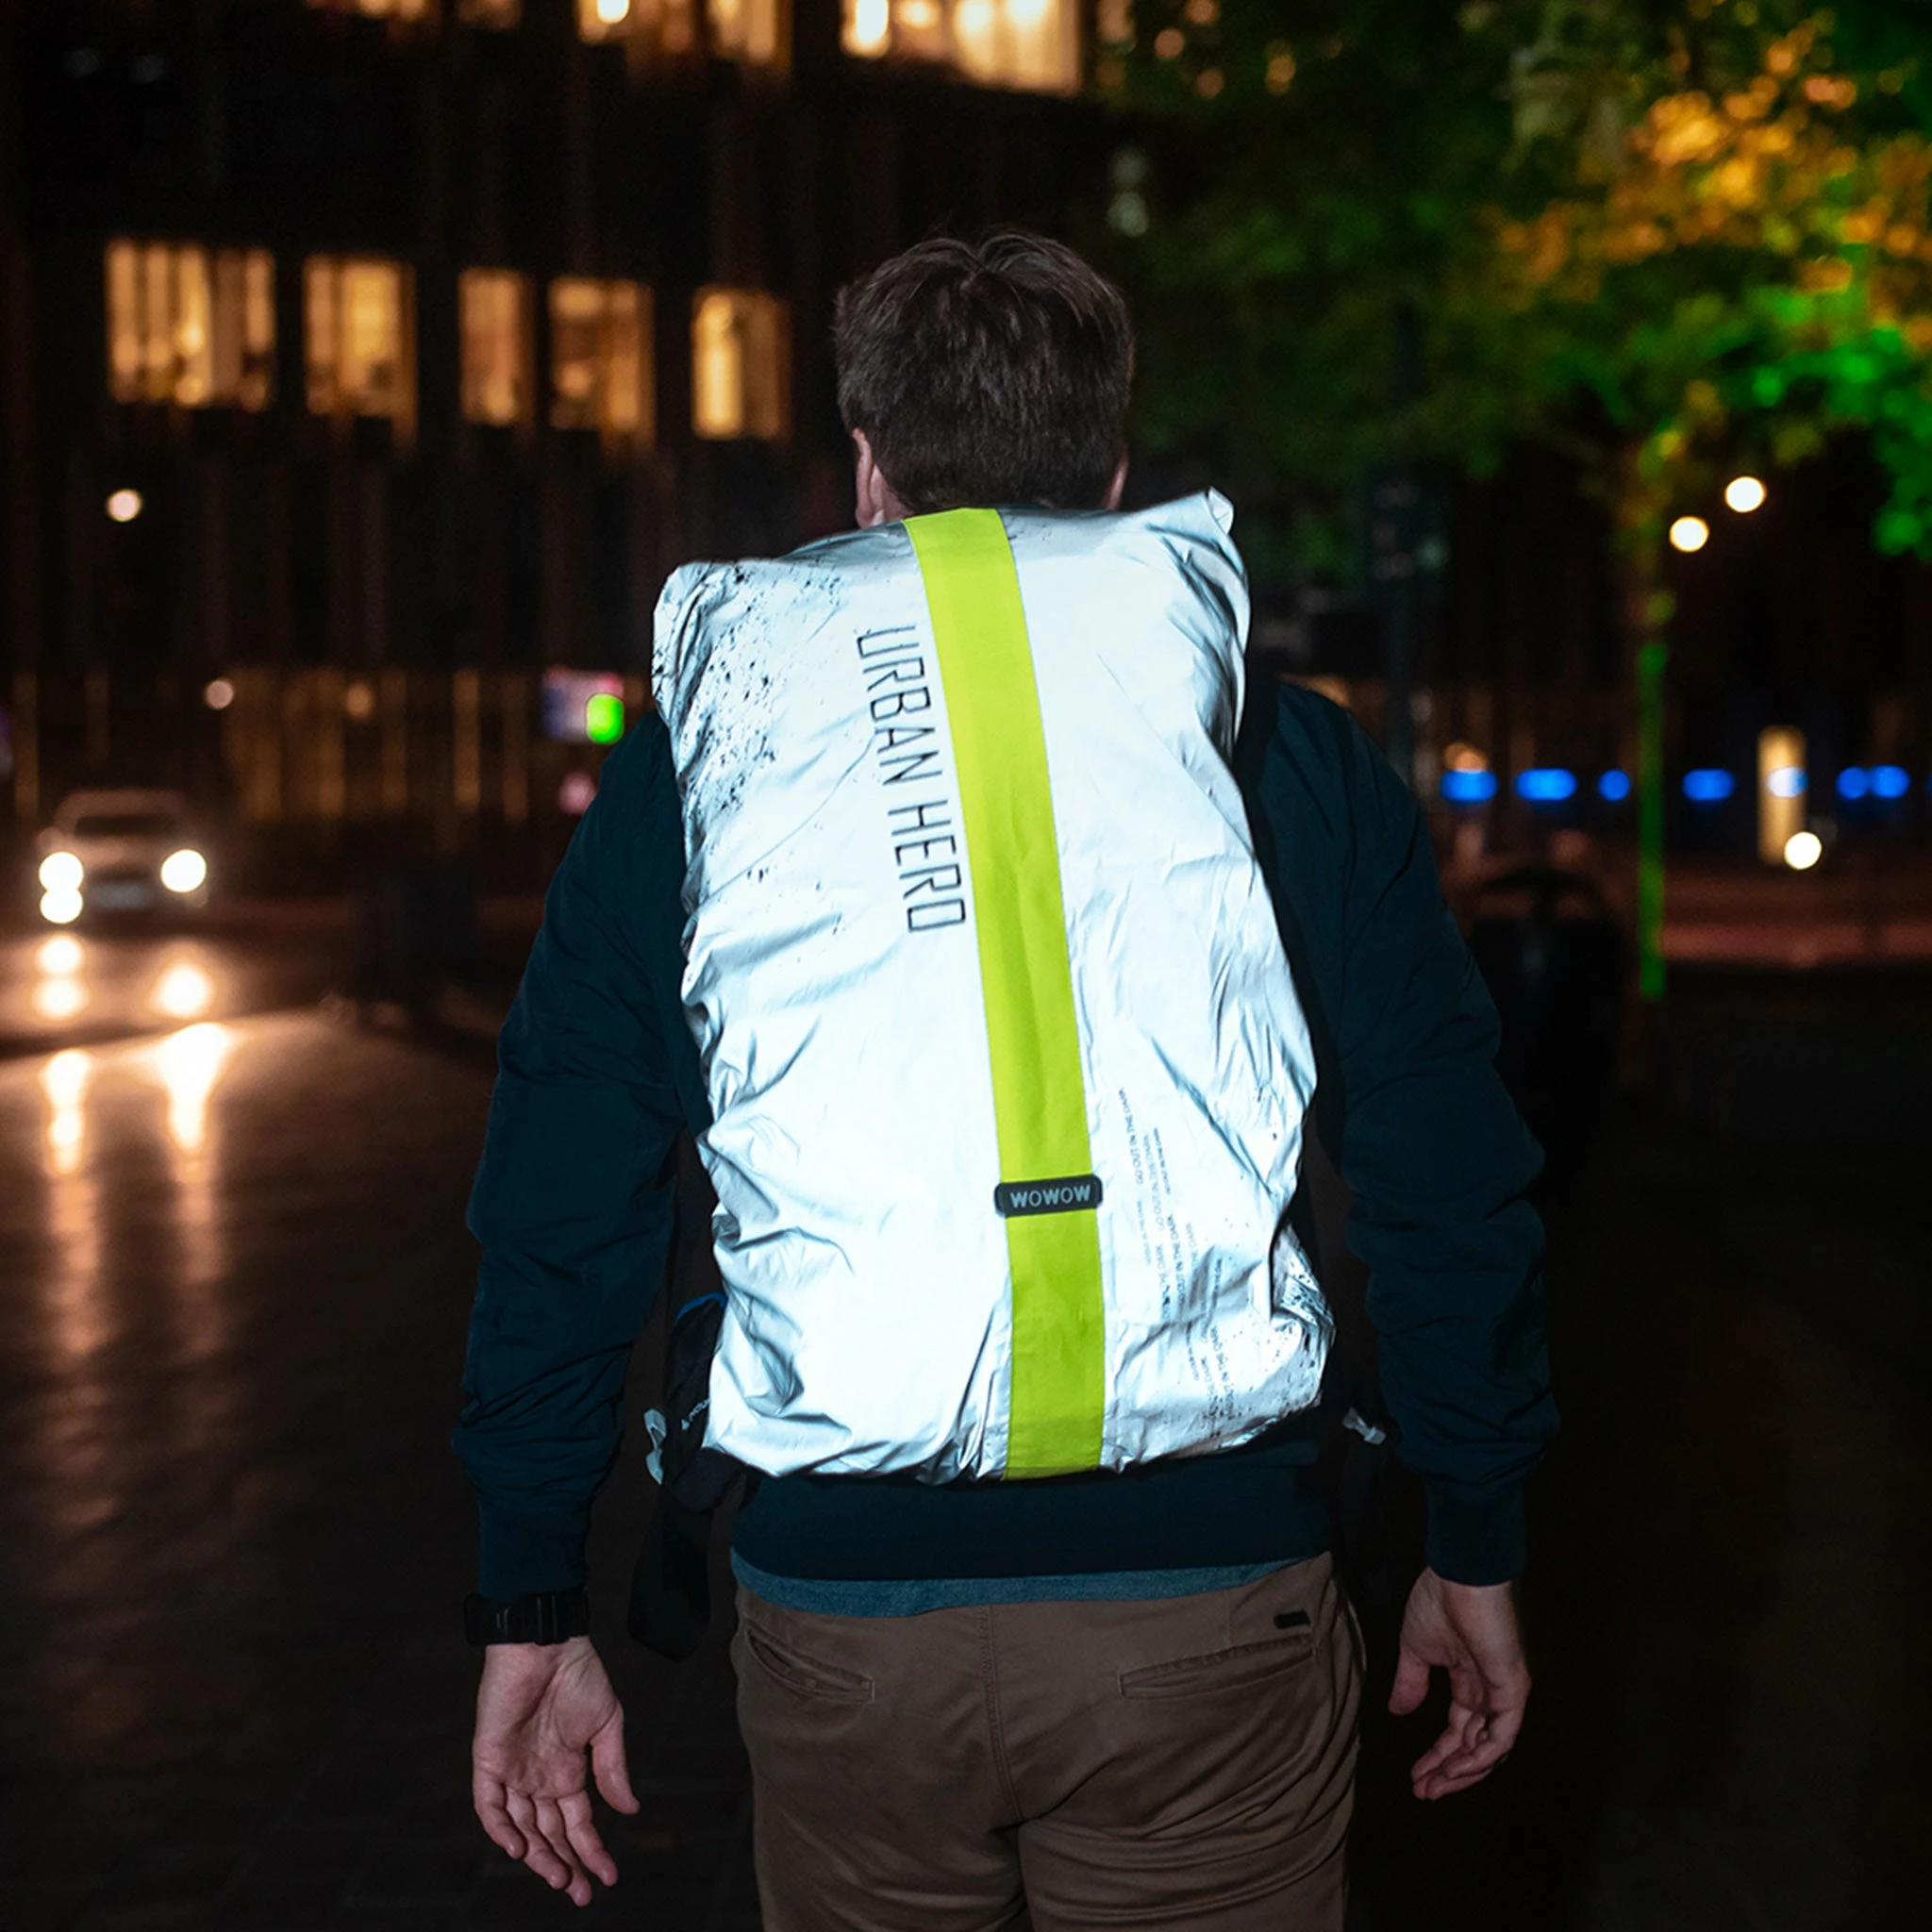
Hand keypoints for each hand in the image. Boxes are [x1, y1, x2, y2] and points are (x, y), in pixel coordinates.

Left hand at [472, 1636, 639, 1906]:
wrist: (546, 1642)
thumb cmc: (580, 1675)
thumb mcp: (607, 1723)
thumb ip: (613, 1769)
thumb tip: (630, 1810)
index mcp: (568, 1771)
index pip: (578, 1823)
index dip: (592, 1851)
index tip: (610, 1876)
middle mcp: (539, 1778)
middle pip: (550, 1835)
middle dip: (566, 1866)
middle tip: (582, 1895)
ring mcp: (513, 1771)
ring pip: (522, 1828)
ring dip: (538, 1856)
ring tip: (558, 1878)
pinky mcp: (488, 1760)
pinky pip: (489, 1804)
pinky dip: (501, 1829)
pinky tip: (520, 1848)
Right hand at [1388, 1568, 1529, 1800]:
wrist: (1460, 1575)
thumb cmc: (1437, 1603)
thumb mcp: (1415, 1649)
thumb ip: (1410, 1683)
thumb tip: (1398, 1713)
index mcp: (1468, 1679)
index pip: (1457, 1729)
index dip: (1437, 1755)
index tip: (1414, 1776)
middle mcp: (1489, 1691)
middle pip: (1473, 1745)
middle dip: (1448, 1771)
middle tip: (1422, 1792)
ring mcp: (1504, 1692)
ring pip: (1490, 1748)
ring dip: (1463, 1772)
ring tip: (1435, 1787)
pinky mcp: (1513, 1689)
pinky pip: (1503, 1735)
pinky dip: (1481, 1756)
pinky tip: (1457, 1768)